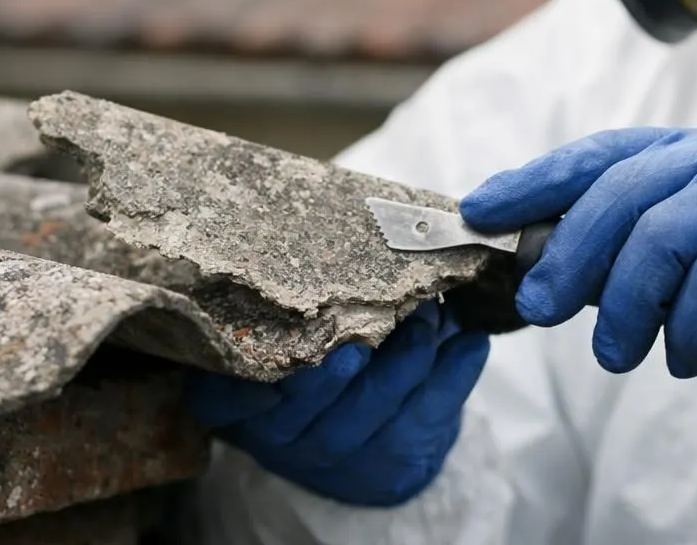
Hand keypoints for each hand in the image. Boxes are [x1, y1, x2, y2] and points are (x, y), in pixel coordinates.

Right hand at [183, 301, 489, 506]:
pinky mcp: (390, 465)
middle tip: (367, 331)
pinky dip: (452, 381)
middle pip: (307, 409)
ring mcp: (336, 455)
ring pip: (369, 416)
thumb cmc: (319, 352)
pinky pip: (424, 423)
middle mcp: (282, 436)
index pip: (227, 403)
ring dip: (404, 365)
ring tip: (430, 321)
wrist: (361, 430)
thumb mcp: (290, 330)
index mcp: (243, 402)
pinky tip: (470, 344)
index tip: (272, 371)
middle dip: (339, 371)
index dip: (242, 396)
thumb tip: (337, 230)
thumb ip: (298, 300)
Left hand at [459, 127, 696, 415]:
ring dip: (625, 307)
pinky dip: (688, 329)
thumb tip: (539, 268)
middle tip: (539, 307)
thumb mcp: (688, 269)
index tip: (481, 208)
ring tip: (617, 355)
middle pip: (621, 193)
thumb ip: (628, 254)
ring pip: (662, 238)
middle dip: (569, 254)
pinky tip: (687, 357)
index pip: (603, 153)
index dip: (536, 179)